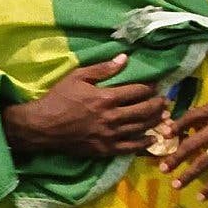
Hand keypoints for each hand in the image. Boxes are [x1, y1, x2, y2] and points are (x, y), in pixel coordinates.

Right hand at [1, 54, 166, 157]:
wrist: (42, 126)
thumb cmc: (59, 99)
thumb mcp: (77, 77)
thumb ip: (103, 69)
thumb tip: (125, 58)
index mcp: (106, 97)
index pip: (137, 91)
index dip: (150, 87)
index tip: (157, 85)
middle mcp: (112, 117)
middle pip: (144, 110)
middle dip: (158, 104)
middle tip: (165, 100)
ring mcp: (110, 135)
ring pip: (141, 128)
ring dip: (155, 121)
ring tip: (164, 116)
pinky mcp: (105, 149)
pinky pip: (130, 147)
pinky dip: (144, 143)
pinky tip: (152, 139)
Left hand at [157, 91, 207, 198]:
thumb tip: (204, 117)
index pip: (191, 116)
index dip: (177, 126)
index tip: (165, 135)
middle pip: (192, 142)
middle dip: (175, 157)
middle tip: (162, 168)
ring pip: (203, 161)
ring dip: (188, 174)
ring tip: (176, 184)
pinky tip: (202, 196)